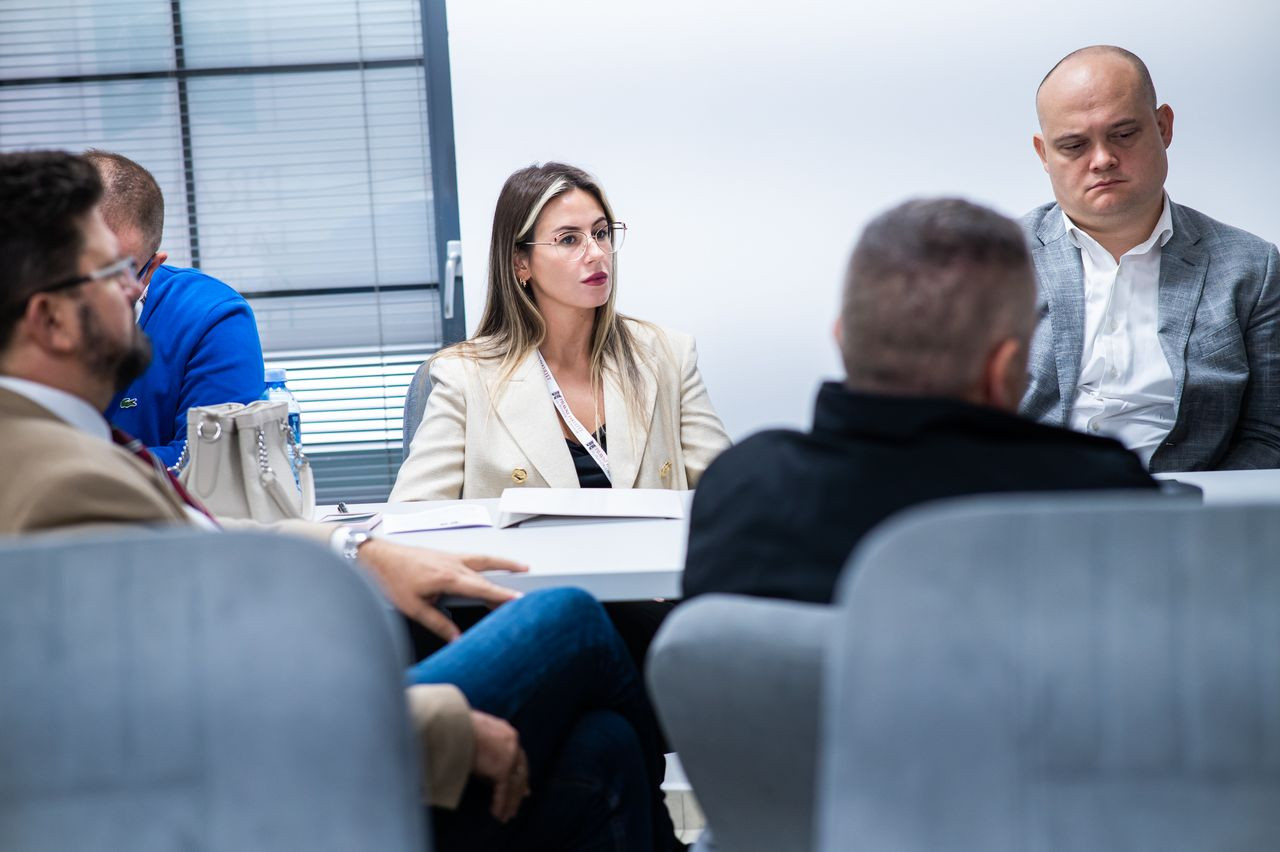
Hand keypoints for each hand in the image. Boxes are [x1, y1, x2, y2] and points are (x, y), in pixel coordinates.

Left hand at [356, 538, 526, 640]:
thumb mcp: (414, 608)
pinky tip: (491, 564)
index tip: (519, 599)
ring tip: (521, 567)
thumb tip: (457, 637)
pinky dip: (488, 560)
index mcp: (447, 577)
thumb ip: (439, 623)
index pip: (482, 588)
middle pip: (488, 574)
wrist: (378, 557)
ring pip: (484, 560)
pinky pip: (474, 557)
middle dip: (508, 583)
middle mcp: (453, 564)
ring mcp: (450, 557)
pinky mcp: (446, 555)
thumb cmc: (392, 579)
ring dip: (504, 564)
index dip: (502, 594)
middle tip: (526, 591)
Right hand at [469, 710, 529, 822]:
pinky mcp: (501, 769)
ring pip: (515, 784)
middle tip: (522, 798)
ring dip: (511, 802)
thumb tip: (482, 765)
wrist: (454, 726)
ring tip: (507, 815)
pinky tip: (498, 815)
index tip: (523, 781)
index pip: (519, 756)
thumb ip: (484, 747)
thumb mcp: (477, 735)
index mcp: (507, 733)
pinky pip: (503, 791)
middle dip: (521, 787)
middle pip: (521, 771)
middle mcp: (513, 744)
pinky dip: (500, 804)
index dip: (520, 770)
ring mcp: (509, 756)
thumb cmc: (458, 728)